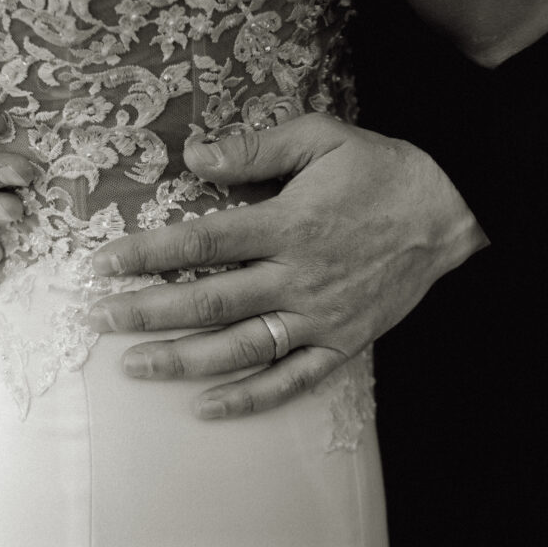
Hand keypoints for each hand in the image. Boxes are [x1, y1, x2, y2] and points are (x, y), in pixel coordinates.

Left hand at [87, 113, 488, 417]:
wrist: (450, 212)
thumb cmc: (380, 172)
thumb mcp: (321, 138)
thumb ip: (256, 150)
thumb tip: (195, 156)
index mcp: (288, 224)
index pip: (202, 241)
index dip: (146, 254)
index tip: (102, 265)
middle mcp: (297, 277)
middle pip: (209, 301)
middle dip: (147, 312)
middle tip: (97, 320)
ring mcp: (318, 317)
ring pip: (240, 348)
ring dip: (183, 360)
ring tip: (134, 366)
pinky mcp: (341, 344)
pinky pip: (291, 380)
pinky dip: (249, 398)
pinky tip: (206, 408)